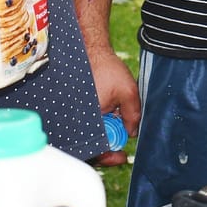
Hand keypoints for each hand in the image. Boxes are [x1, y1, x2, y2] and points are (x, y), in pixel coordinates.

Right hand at [86, 45, 141, 166]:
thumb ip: (133, 114)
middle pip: (89, 147)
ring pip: (87, 136)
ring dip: (102, 135)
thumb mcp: (128, 91)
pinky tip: (107, 116)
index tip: (121, 156)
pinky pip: (83, 124)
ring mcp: (73, 114)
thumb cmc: (106, 68)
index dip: (109, 157)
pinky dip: (96, 125)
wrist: (89, 49)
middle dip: (105, 148)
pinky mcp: (74, 108)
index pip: (95, 150)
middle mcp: (76, 119)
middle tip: (119, 149)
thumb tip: (132, 133)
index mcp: (89, 119)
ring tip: (115, 127)